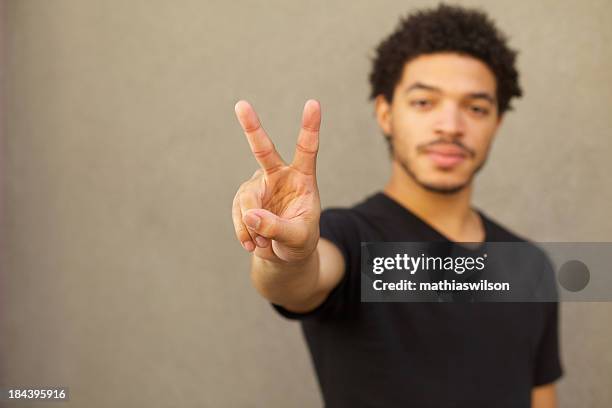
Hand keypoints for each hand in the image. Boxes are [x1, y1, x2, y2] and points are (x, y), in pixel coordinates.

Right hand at [232, 99, 321, 263]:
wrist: (284, 253)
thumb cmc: (300, 240)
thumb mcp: (298, 237)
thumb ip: (277, 227)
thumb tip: (250, 215)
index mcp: (303, 178)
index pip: (307, 149)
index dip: (310, 127)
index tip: (313, 103)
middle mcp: (279, 175)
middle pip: (264, 150)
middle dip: (252, 128)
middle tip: (241, 105)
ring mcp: (259, 186)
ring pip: (247, 199)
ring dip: (252, 225)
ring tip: (261, 243)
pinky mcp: (245, 199)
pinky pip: (238, 213)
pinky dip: (244, 232)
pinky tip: (251, 243)